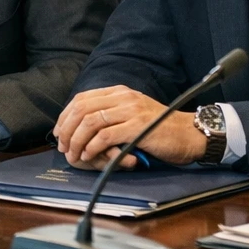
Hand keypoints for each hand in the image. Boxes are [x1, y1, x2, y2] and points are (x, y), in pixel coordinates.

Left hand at [53, 86, 206, 169]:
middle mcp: (123, 97)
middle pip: (82, 109)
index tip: (59, 132)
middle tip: (63, 146)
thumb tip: (83, 126)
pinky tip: (89, 156)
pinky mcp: (137, 127)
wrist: (189, 134)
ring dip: (77, 141)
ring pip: (90, 122)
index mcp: (119, 92)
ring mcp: (130, 111)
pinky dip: (92, 147)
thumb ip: (112, 114)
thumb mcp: (133, 113)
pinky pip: (105, 136)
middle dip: (67, 129)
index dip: (65, 116)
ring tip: (74, 154)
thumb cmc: (160, 128)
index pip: (82, 98)